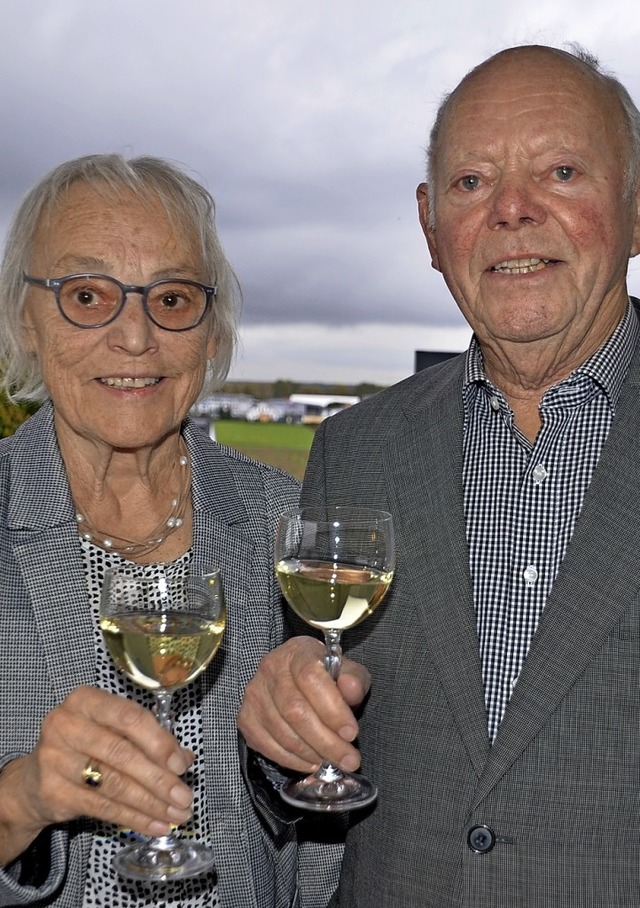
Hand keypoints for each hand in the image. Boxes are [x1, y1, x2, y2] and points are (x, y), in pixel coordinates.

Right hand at [0, 686, 193, 865]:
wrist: (33, 780)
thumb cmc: (84, 747)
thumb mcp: (111, 731)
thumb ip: (147, 740)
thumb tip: (185, 759)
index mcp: (85, 701)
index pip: (129, 718)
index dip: (159, 742)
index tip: (181, 765)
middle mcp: (66, 725)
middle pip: (122, 754)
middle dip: (159, 778)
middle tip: (184, 796)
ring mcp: (55, 760)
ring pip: (114, 784)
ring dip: (151, 803)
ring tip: (177, 814)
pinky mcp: (53, 793)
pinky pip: (103, 808)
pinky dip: (134, 818)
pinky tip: (155, 824)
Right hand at [238, 636, 370, 772]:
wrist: (295, 679)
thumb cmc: (325, 678)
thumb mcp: (347, 672)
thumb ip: (354, 680)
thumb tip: (350, 687)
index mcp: (298, 652)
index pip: (311, 678)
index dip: (332, 709)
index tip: (351, 732)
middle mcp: (271, 668)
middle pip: (296, 710)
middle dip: (326, 741)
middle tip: (349, 759)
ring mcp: (255, 694)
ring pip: (283, 732)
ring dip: (312, 753)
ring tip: (333, 760)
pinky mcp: (246, 718)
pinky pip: (268, 746)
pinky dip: (293, 760)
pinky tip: (312, 762)